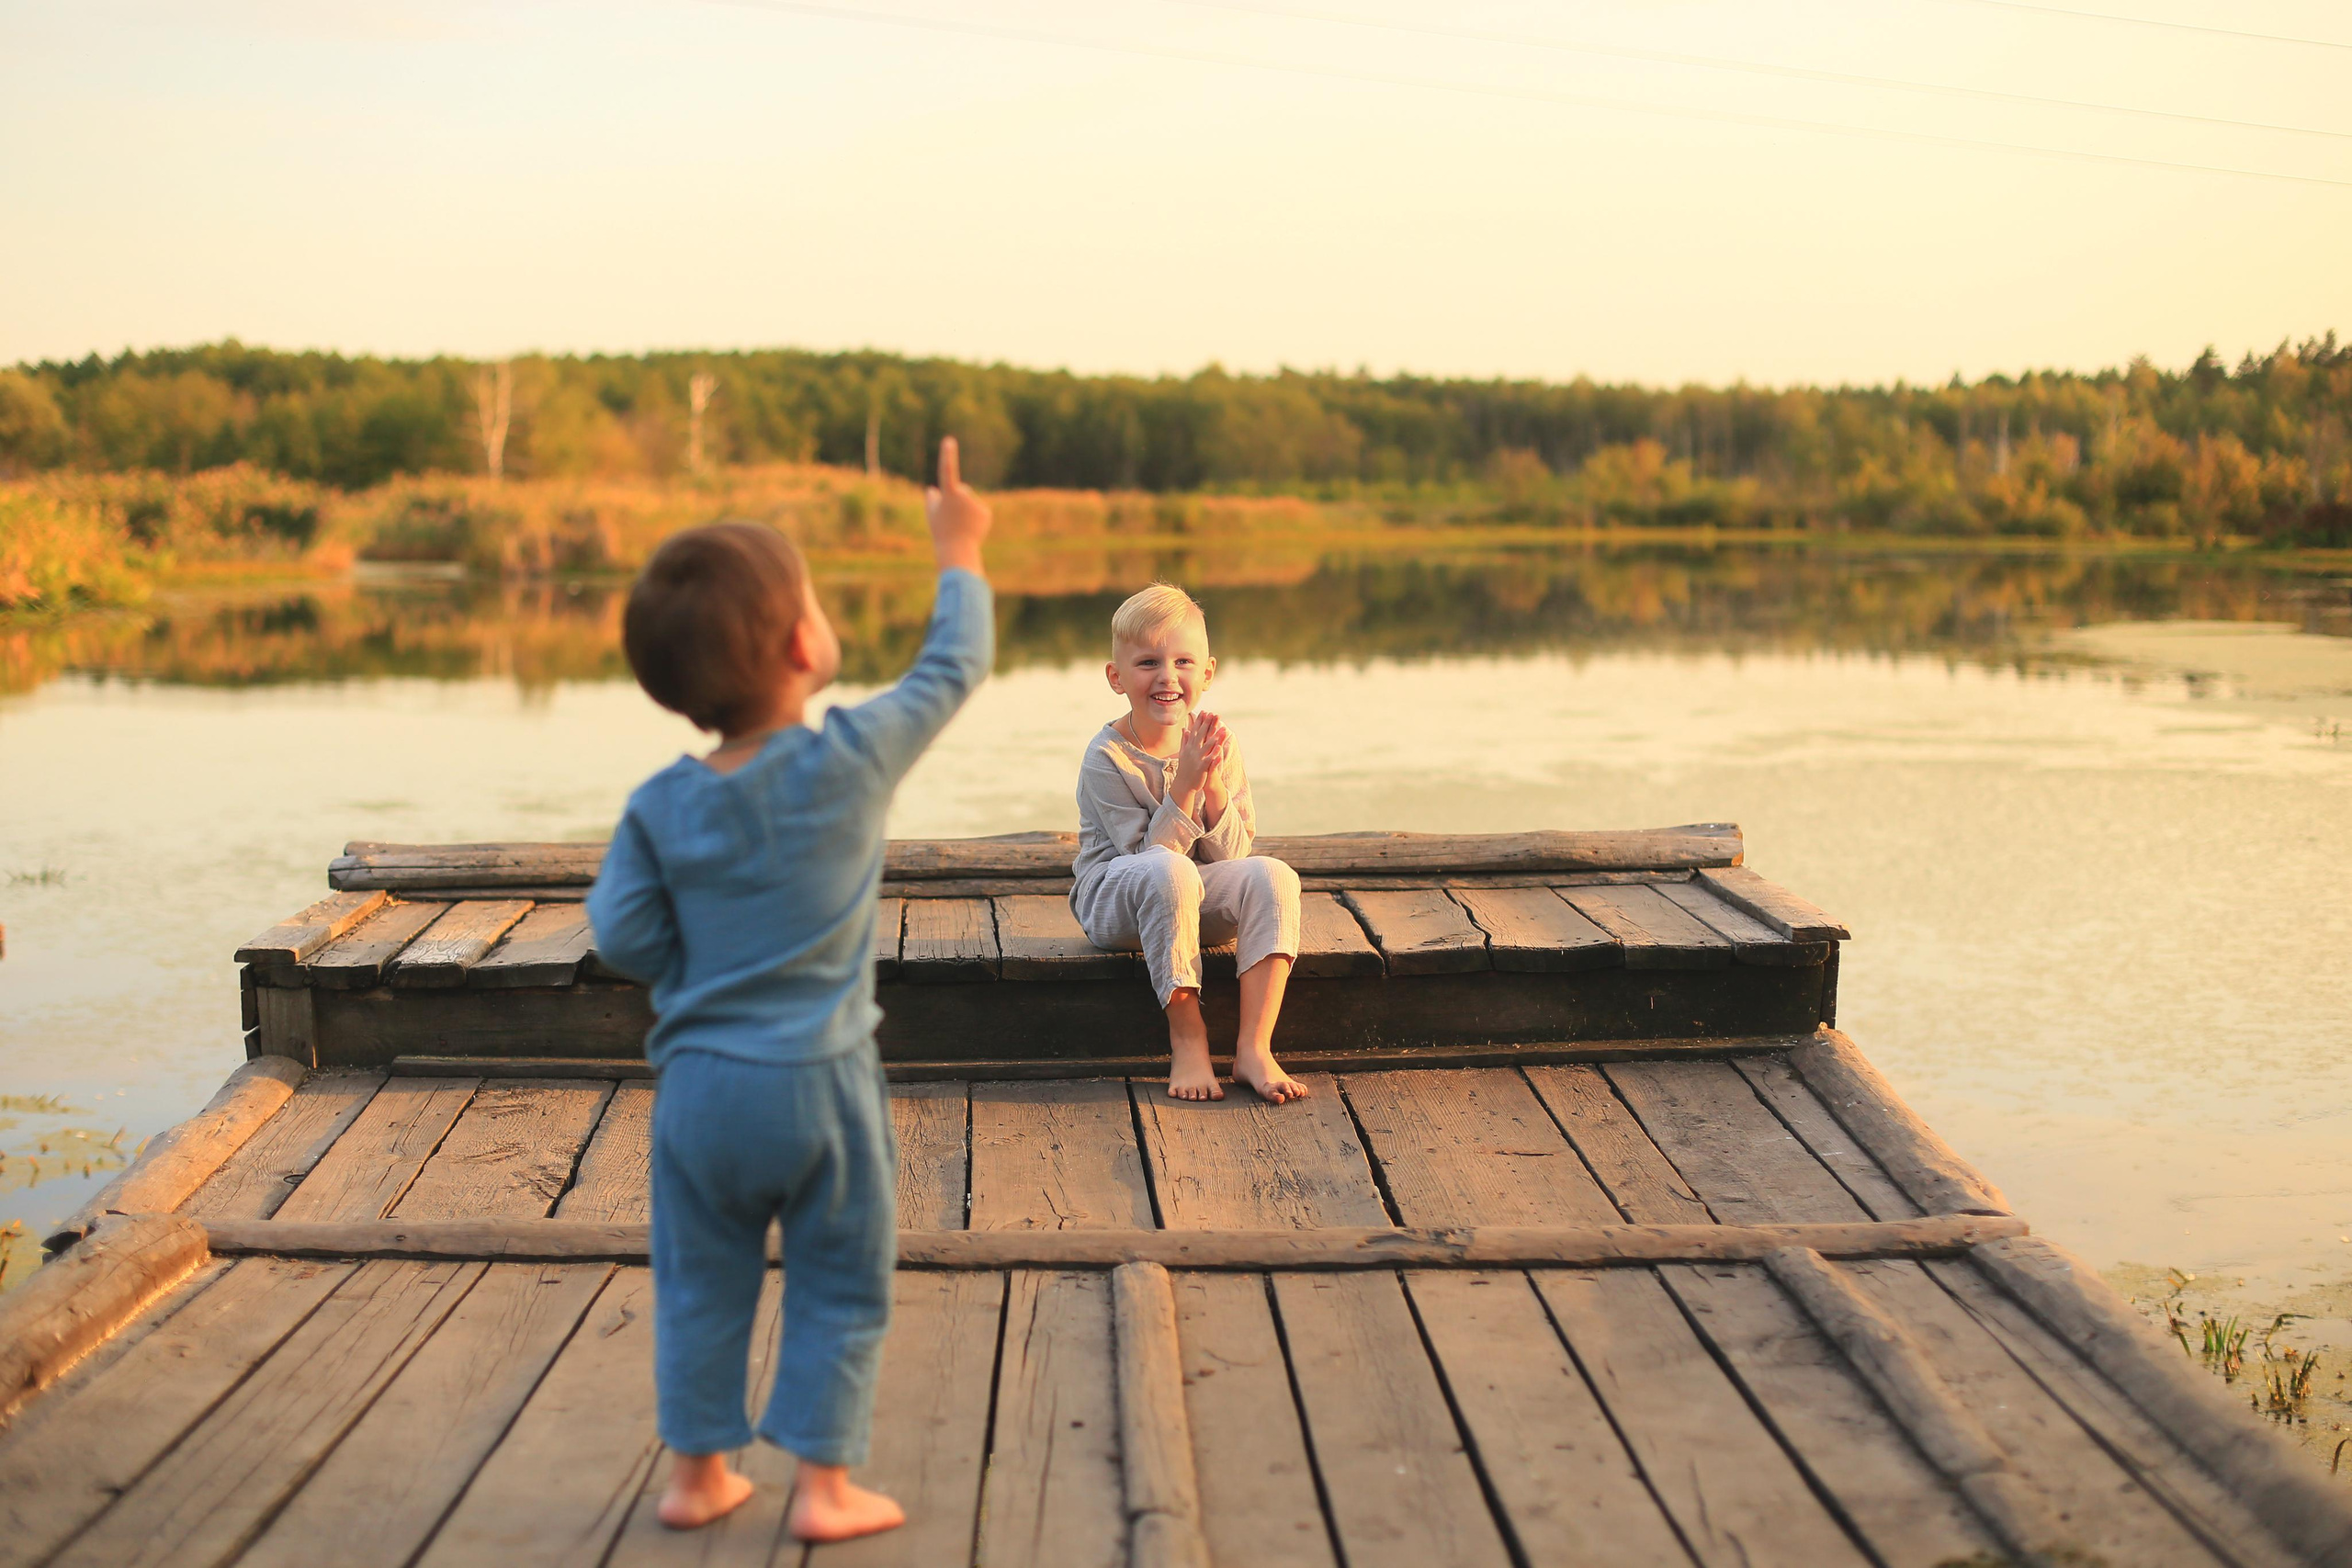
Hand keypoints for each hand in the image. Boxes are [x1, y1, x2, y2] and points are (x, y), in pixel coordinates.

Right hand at [924, 437, 989, 573]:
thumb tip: (933, 490)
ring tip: (961, 526)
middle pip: (960, 491)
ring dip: (966, 511)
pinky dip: (975, 518)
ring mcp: (976, 503)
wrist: (957, 549)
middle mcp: (965, 494)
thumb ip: (931, 500)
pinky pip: (978, 511)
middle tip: (951, 519)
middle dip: (956, 501)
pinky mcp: (986, 512)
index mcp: (949, 493)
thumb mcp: (932, 515)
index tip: (949, 441)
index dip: (947, 455)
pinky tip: (971, 528)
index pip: (947, 470)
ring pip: (970, 502)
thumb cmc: (941, 531)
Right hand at [1172, 711, 1225, 802]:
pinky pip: (1209, 759)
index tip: (1205, 712)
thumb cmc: (1185, 768)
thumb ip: (1185, 740)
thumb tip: (1185, 729)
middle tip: (1214, 715)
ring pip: (1207, 746)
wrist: (1183, 785)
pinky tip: (1220, 748)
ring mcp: (1197, 759)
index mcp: (1189, 747)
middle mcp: (1192, 751)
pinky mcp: (1202, 767)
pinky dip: (1214, 753)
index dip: (1200, 721)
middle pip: (1202, 735)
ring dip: (1215, 737)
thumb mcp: (1183, 752)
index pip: (1195, 731)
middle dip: (1208, 724)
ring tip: (1223, 729)